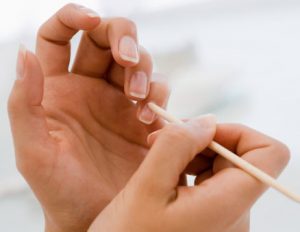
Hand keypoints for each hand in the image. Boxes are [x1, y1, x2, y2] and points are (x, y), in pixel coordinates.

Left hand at [8, 4, 168, 231]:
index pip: (58, 35)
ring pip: (137, 60)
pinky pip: (157, 88)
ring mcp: (118, 99)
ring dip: (142, 71)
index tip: (90, 18)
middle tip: (128, 61)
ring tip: (137, 102)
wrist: (96, 216)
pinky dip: (157, 94)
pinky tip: (147, 120)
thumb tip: (23, 53)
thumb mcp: (34, 151)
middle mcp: (88, 87)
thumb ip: (23, 103)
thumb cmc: (60, 190)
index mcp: (56, 88)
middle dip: (122, 39)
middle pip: (106, 37)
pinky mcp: (143, 114)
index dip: (73, 17)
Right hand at [89, 118, 289, 231]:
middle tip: (163, 140)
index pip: (269, 154)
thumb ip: (177, 145)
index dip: (238, 133)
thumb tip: (208, 122)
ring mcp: (225, 218)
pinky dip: (189, 166)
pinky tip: (165, 172)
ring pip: (222, 166)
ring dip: (192, 152)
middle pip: (241, 157)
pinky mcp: (212, 217)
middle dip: (203, 139)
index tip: (200, 132)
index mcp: (228, 207)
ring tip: (158, 156)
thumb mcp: (147, 186)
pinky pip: (211, 180)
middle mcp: (236, 215)